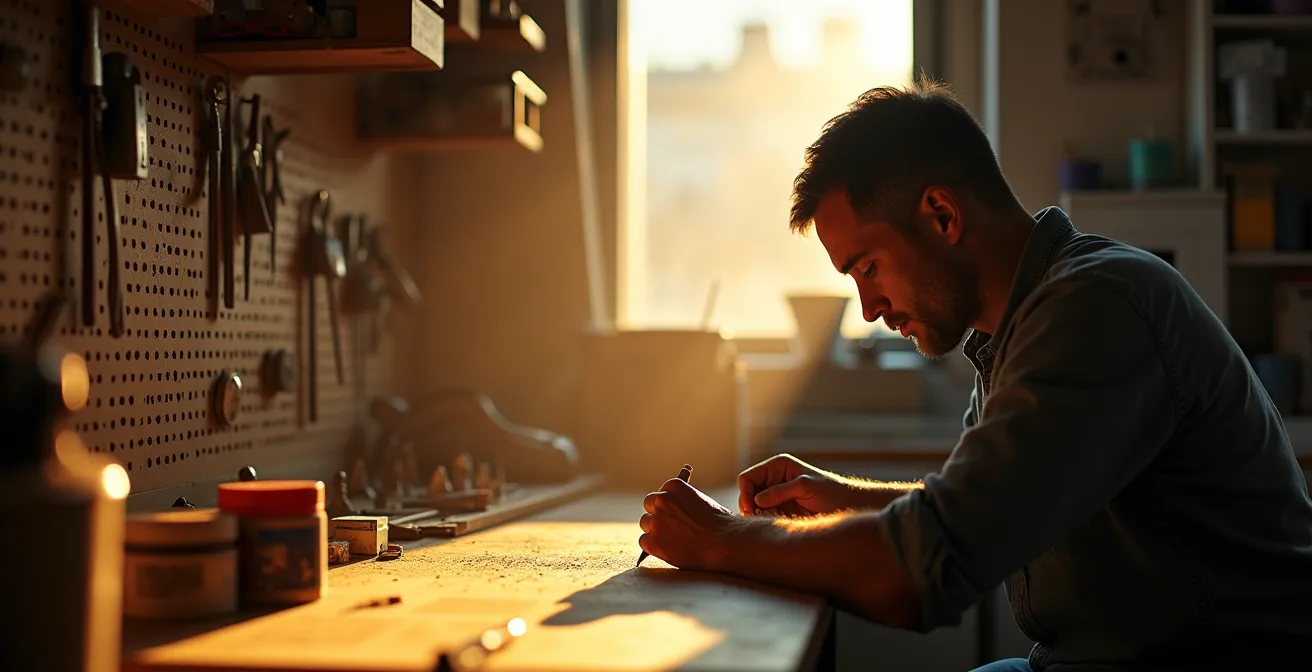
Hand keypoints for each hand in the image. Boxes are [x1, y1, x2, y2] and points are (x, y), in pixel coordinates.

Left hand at [638, 478, 741, 571]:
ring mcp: (656, 521)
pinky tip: (668, 548)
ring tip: (673, 539)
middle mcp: (661, 500)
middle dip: (658, 514)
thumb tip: (671, 508)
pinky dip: (653, 546)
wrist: (724, 543)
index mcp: (674, 486)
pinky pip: (644, 541)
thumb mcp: (700, 500)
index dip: (667, 504)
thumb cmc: (719, 523)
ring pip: (645, 523)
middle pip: (649, 505)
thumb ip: (682, 501)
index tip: (672, 511)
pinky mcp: (652, 542)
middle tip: (670, 526)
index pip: (661, 493)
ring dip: (655, 530)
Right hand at [737, 454, 865, 516]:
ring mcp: (776, 497)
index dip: (745, 493)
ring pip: (753, 508)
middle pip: (747, 494)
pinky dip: (765, 523)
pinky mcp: (781, 512)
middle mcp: (773, 480)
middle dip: (749, 507)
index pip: (747, 478)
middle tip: (759, 519)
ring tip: (772, 522)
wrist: (848, 506)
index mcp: (777, 467)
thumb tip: (756, 500)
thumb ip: (781, 491)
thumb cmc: (831, 491)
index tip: (751, 509)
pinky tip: (777, 526)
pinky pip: (764, 518)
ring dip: (757, 517)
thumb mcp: (806, 487)